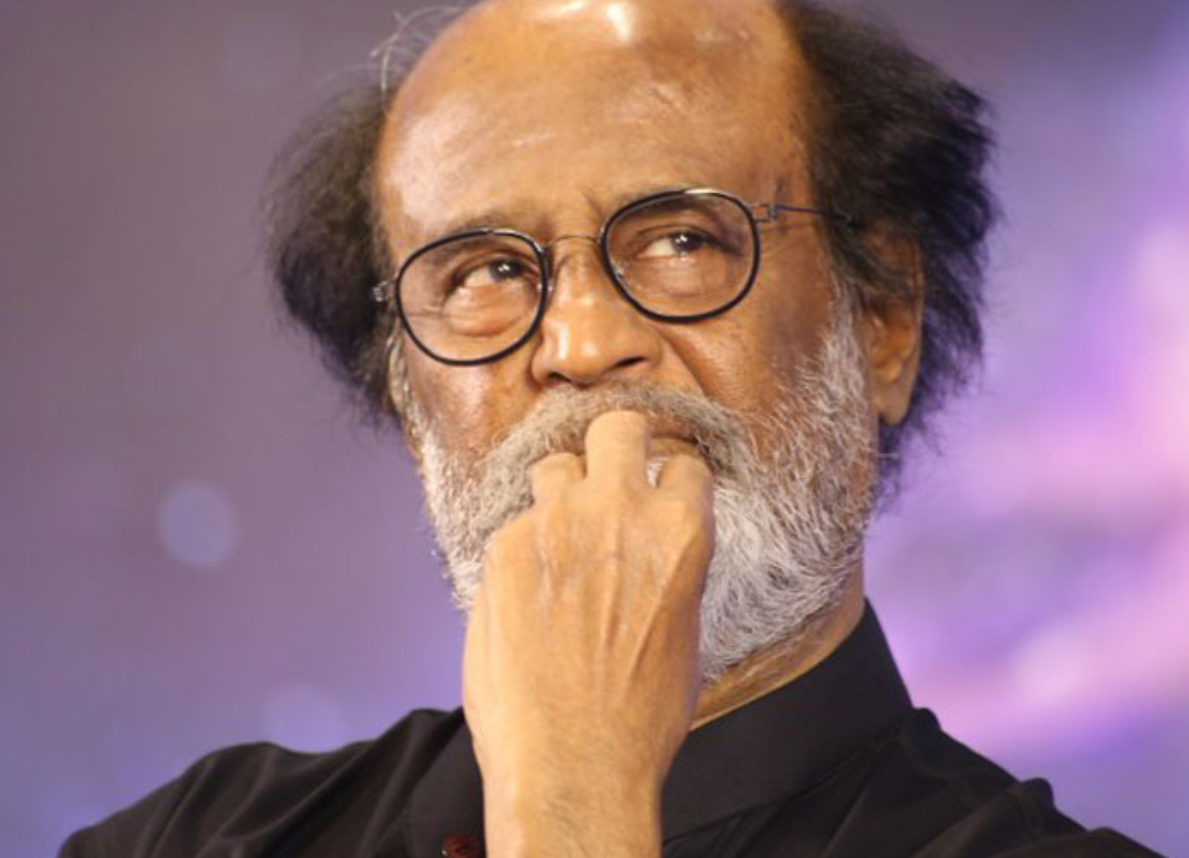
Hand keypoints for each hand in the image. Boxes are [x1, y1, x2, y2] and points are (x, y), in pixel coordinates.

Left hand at [462, 410, 714, 857]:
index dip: (672, 480)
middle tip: (611, 472)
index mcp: (680, 531)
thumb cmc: (639, 716)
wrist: (572, 763)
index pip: (684, 463)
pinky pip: (516, 523)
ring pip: (555, 464)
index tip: (661, 492)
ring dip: (562, 490)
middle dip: (618, 443)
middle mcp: (618, 511)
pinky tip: (529, 594)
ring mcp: (555, 525)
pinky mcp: (503, 548)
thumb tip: (656, 551)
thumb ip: (670, 569)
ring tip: (562, 535)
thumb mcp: (684, 632)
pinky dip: (525, 547)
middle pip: (618, 426)